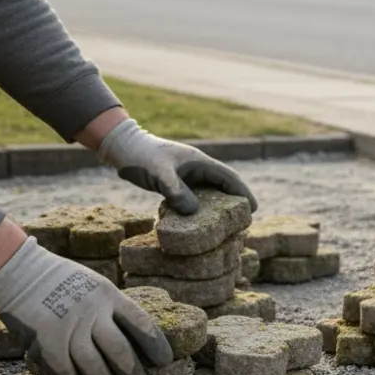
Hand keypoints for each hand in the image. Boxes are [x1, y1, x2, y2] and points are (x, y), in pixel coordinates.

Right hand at [0, 237, 173, 374]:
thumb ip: (114, 310)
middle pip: (120, 351)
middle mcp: (91, 312)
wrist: (21, 274)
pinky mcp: (46, 344)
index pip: (141, 324)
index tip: (166, 362)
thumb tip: (139, 342)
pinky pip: (67, 374)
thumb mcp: (97, 286)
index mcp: (109, 296)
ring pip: (95, 367)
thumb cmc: (65, 283)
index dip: (156, 346)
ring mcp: (68, 329)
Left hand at [95, 118, 257, 215]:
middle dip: (235, 203)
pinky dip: (200, 211)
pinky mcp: (176, 184)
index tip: (253, 209)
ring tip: (226, 227)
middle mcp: (197, 169)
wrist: (121, 147)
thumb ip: (175, 191)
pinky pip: (194, 199)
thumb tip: (193, 211)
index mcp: (200, 162)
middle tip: (244, 223)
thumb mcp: (159, 173)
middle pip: (224, 187)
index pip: (229, 178)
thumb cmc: (140, 156)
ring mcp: (187, 176)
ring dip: (218, 209)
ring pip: (210, 194)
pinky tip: (199, 225)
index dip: (243, 193)